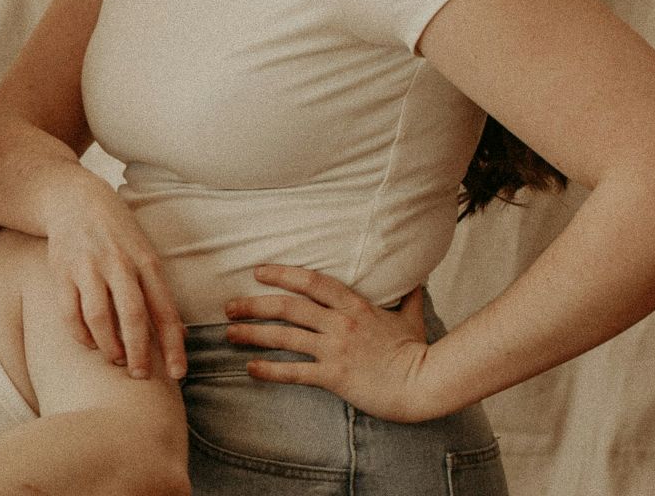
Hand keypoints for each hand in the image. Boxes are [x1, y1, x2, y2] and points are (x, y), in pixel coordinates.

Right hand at [43, 178, 186, 380]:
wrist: (75, 199)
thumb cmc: (117, 233)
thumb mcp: (144, 253)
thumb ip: (157, 290)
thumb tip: (177, 334)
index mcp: (147, 262)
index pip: (165, 310)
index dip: (173, 346)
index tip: (178, 374)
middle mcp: (119, 263)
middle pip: (133, 317)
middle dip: (138, 353)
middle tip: (140, 375)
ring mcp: (89, 266)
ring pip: (99, 318)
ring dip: (108, 347)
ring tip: (115, 359)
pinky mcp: (62, 270)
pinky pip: (70, 313)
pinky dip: (81, 335)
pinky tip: (89, 342)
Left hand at [223, 266, 441, 421]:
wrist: (425, 382)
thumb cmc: (417, 350)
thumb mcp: (411, 316)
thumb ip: (408, 296)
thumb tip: (417, 278)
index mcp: (354, 306)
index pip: (312, 281)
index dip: (282, 273)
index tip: (258, 271)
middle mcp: (340, 323)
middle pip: (288, 307)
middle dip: (254, 305)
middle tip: (229, 306)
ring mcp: (336, 350)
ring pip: (285, 337)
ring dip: (253, 334)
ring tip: (229, 334)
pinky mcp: (334, 377)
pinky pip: (295, 372)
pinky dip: (270, 370)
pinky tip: (250, 369)